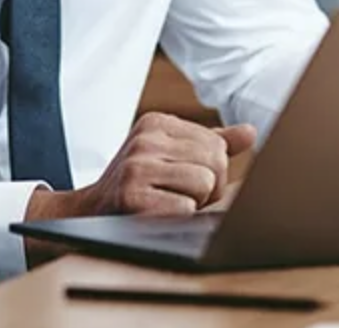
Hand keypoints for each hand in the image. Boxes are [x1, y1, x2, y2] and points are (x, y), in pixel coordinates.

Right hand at [23, 112, 255, 264]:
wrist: (88, 211)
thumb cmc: (138, 183)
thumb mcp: (169, 153)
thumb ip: (210, 142)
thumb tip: (250, 132)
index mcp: (157, 122)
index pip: (217, 144)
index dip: (212, 170)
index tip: (185, 178)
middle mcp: (146, 138)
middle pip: (216, 162)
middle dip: (209, 188)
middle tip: (180, 194)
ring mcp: (137, 165)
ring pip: (205, 184)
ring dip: (194, 203)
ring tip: (169, 202)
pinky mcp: (131, 195)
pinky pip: (185, 208)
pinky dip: (178, 217)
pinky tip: (157, 212)